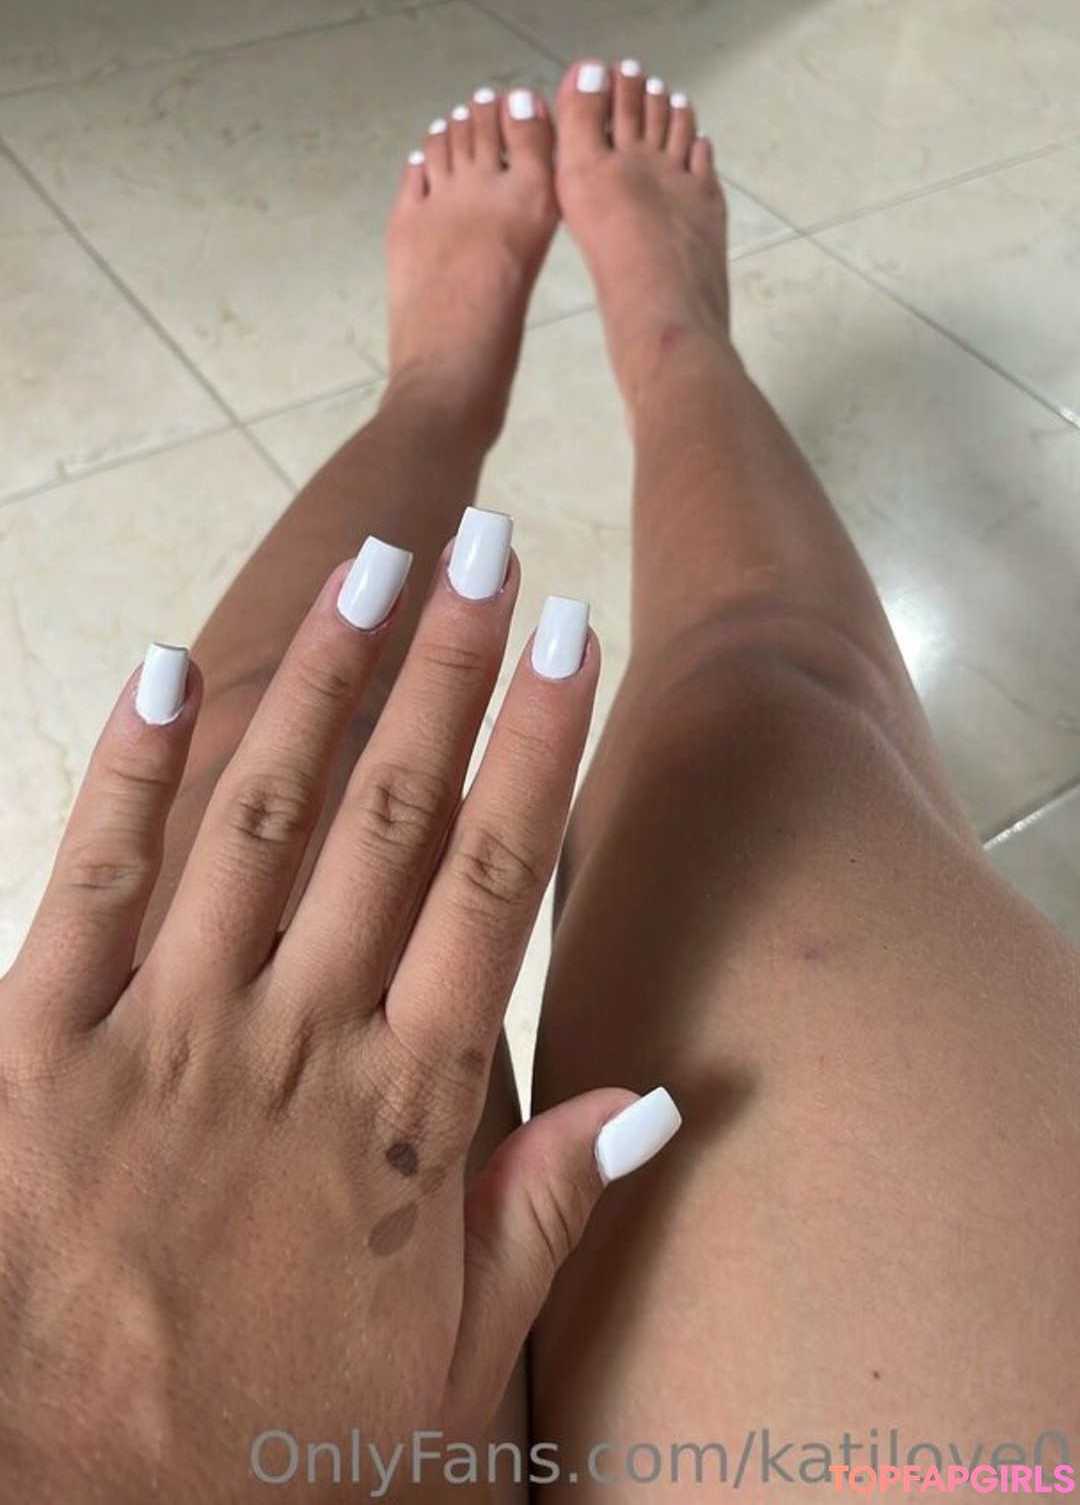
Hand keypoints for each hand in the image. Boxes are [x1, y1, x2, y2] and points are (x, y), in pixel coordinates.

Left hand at [0, 530, 678, 1502]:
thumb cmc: (268, 1456)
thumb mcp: (452, 1377)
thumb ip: (546, 1219)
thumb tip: (654, 1097)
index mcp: (402, 1112)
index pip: (491, 885)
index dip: (534, 746)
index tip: (568, 635)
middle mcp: (295, 1041)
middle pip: (392, 817)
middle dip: (443, 666)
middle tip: (481, 541)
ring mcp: (166, 1032)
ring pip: (260, 816)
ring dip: (319, 681)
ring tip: (367, 565)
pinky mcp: (41, 1044)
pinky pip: (89, 880)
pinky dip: (128, 769)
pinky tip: (165, 665)